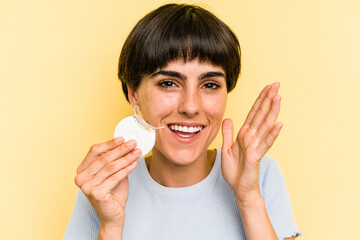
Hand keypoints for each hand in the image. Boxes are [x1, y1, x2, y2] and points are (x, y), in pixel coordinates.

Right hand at [74, 137, 140, 228]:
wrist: (113, 215)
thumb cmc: (113, 193)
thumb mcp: (112, 173)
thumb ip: (114, 160)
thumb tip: (125, 144)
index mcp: (81, 171)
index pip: (94, 151)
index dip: (109, 144)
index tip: (122, 138)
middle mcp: (81, 178)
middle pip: (103, 158)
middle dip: (121, 149)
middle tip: (133, 143)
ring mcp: (87, 186)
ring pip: (111, 167)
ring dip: (126, 158)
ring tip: (137, 152)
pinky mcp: (96, 193)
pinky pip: (115, 177)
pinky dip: (127, 169)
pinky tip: (134, 163)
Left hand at [221, 82, 281, 202]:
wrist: (238, 188)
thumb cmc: (234, 170)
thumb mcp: (226, 148)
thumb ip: (228, 133)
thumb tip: (228, 119)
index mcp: (244, 134)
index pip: (253, 113)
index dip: (260, 100)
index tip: (267, 87)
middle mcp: (252, 137)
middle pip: (261, 115)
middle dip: (268, 99)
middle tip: (276, 84)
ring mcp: (255, 146)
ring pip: (265, 125)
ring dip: (272, 111)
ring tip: (278, 97)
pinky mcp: (256, 156)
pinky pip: (265, 143)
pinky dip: (272, 134)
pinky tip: (279, 124)